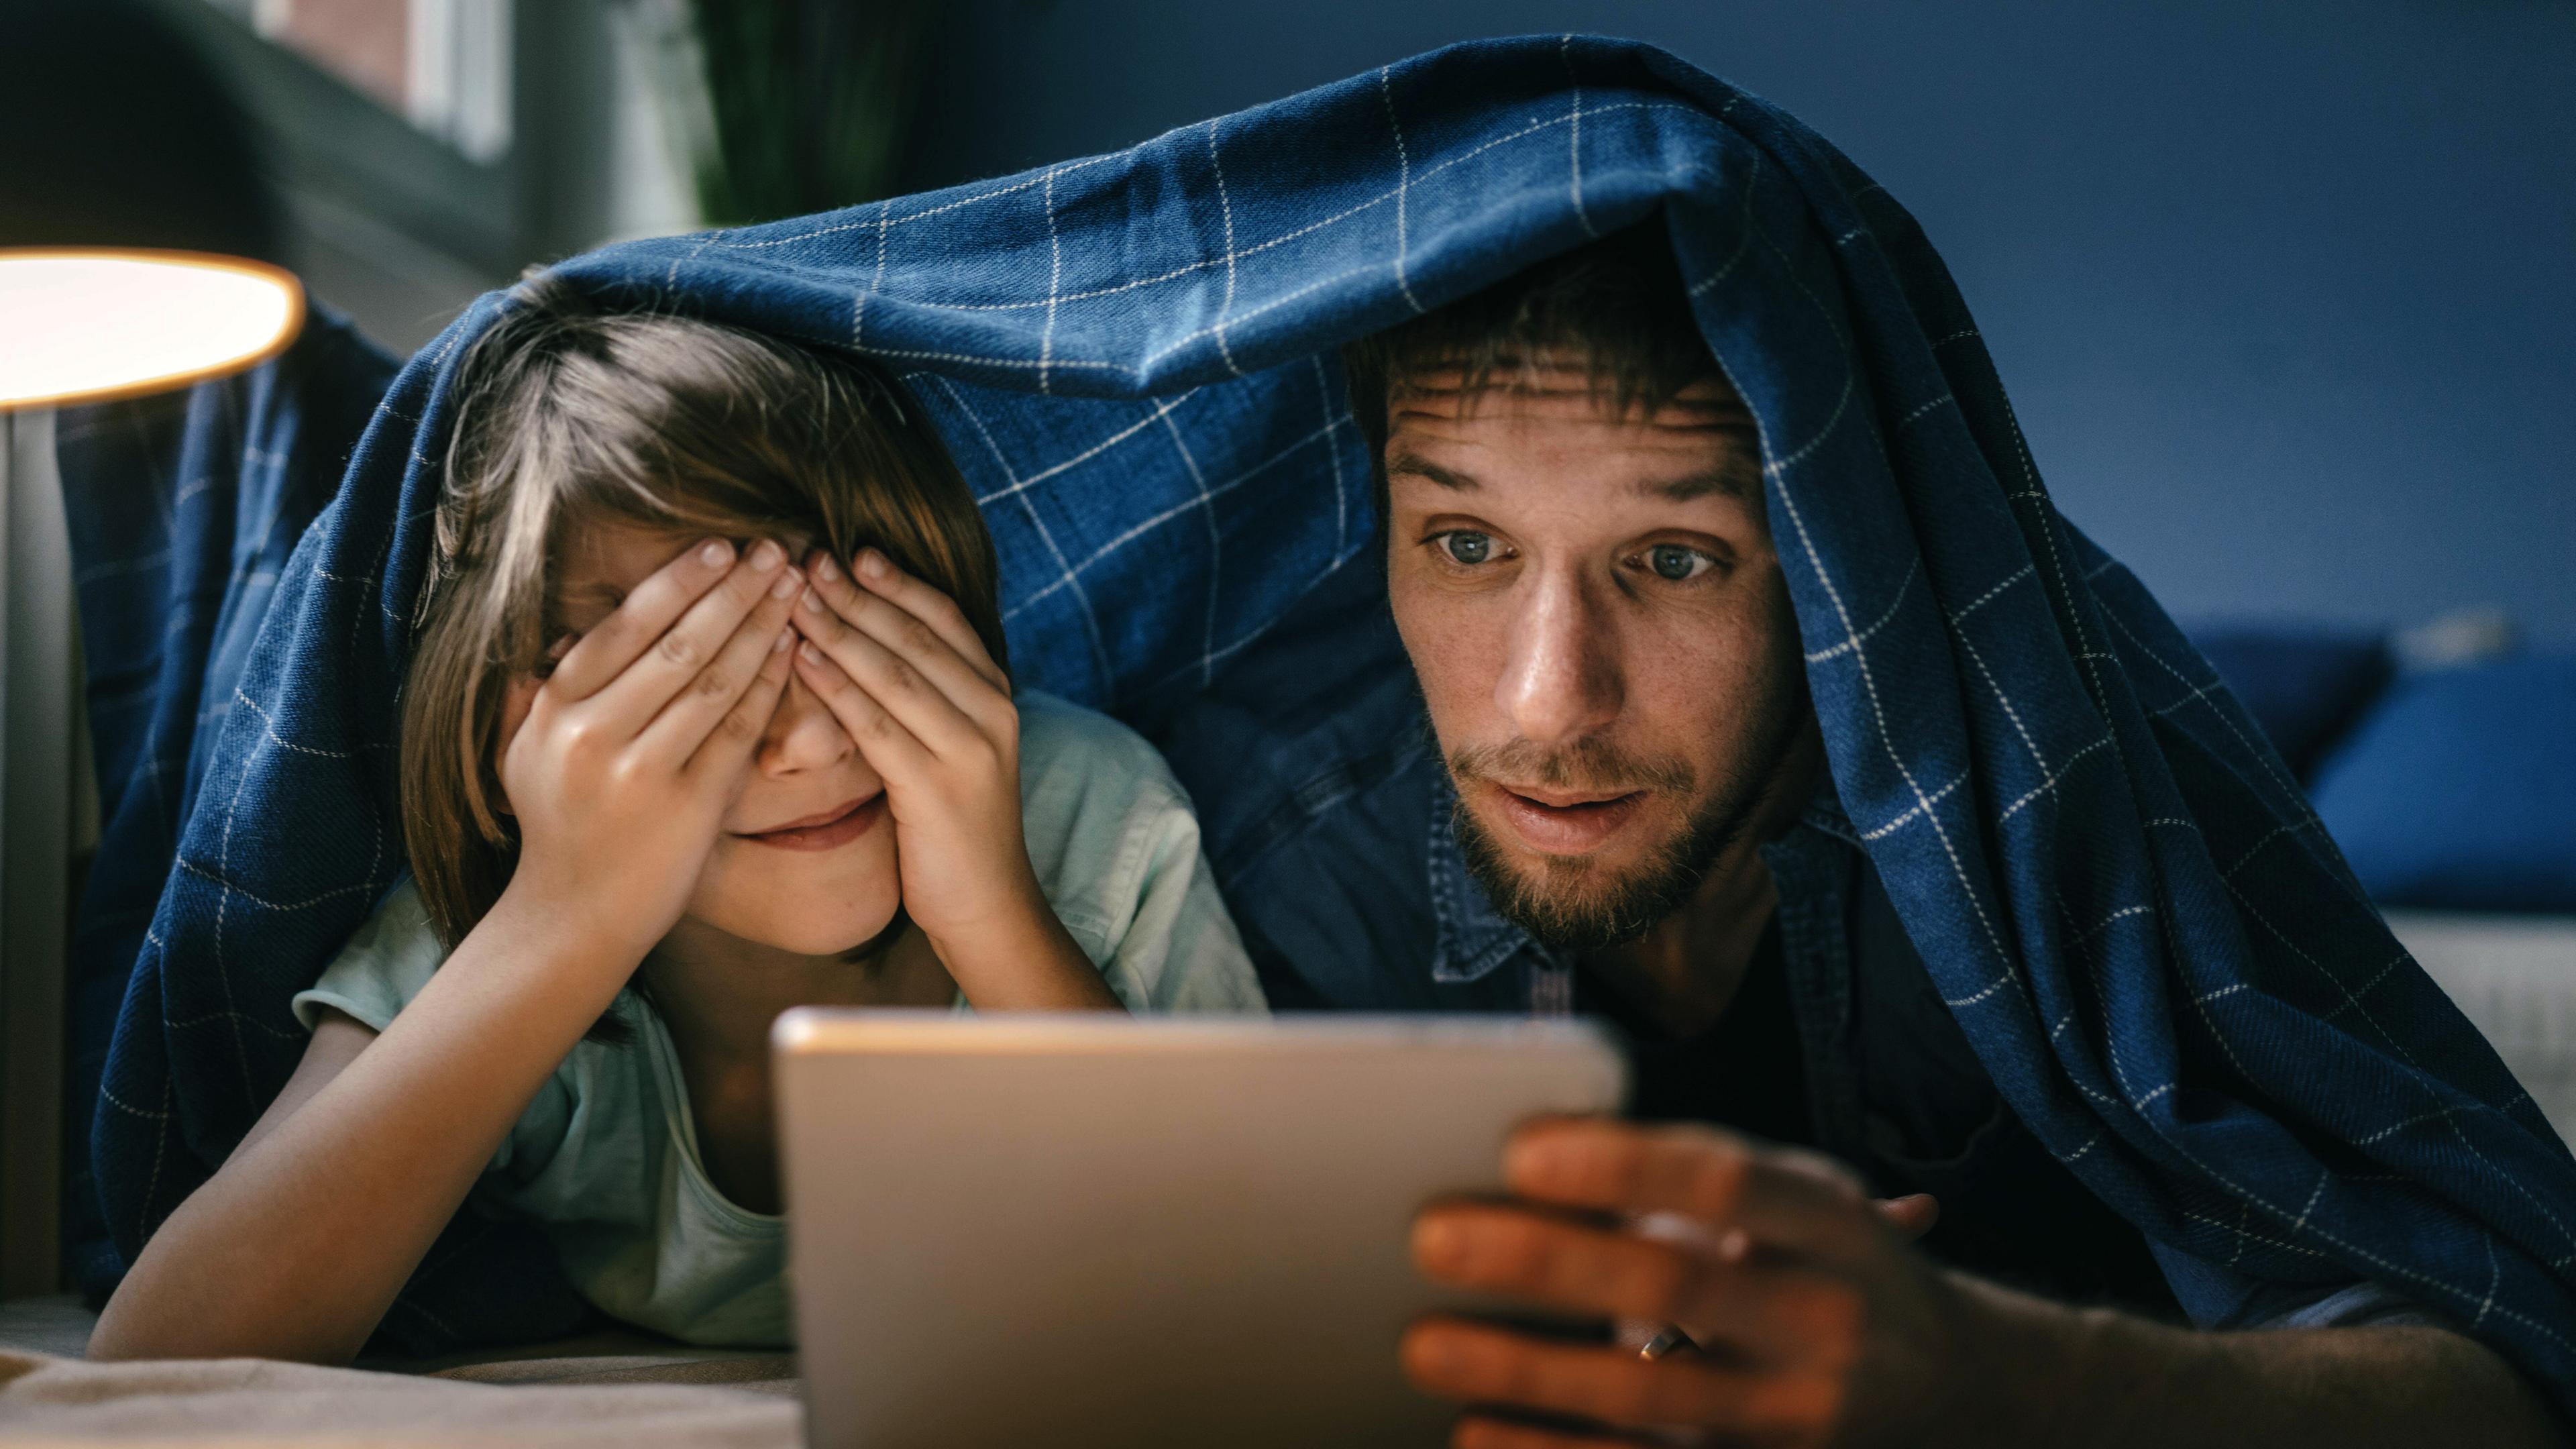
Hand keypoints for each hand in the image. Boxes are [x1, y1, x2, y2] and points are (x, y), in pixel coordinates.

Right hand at [498, 537, 798, 958]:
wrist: (572, 918)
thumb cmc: (559, 828)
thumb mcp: (524, 755)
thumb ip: (537, 696)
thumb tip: (560, 635)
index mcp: (555, 710)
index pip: (626, 627)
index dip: (679, 582)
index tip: (722, 547)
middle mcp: (593, 735)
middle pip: (679, 645)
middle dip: (733, 592)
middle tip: (775, 551)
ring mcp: (642, 773)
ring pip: (715, 682)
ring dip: (761, 628)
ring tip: (794, 590)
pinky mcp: (687, 808)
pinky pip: (738, 733)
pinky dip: (769, 687)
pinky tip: (794, 651)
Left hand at [788, 547, 1110, 1006]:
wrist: (989, 907)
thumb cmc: (956, 830)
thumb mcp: (953, 750)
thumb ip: (929, 699)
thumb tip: (871, 645)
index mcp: (996, 695)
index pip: (944, 618)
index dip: (895, 582)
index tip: (849, 551)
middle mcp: (992, 712)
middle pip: (915, 635)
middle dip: (856, 595)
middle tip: (805, 559)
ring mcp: (970, 749)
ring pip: (894, 672)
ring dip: (838, 629)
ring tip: (792, 598)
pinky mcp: (939, 787)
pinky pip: (878, 725)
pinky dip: (837, 688)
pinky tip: (801, 662)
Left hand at [1404, 1120, 1979, 1448]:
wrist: (1956, 1384)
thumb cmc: (1833, 1263)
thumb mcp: (1800, 1200)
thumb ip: (1695, 1177)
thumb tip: (1551, 1138)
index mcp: (1833, 1223)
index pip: (1725, 1179)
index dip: (1622, 1165)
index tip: (1519, 1149)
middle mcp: (1827, 1318)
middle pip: (1676, 1284)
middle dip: (1546, 1262)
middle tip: (1435, 1237)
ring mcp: (1802, 1416)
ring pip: (1652, 1398)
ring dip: (1530, 1374)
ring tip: (1428, 1344)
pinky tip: (1476, 1435)